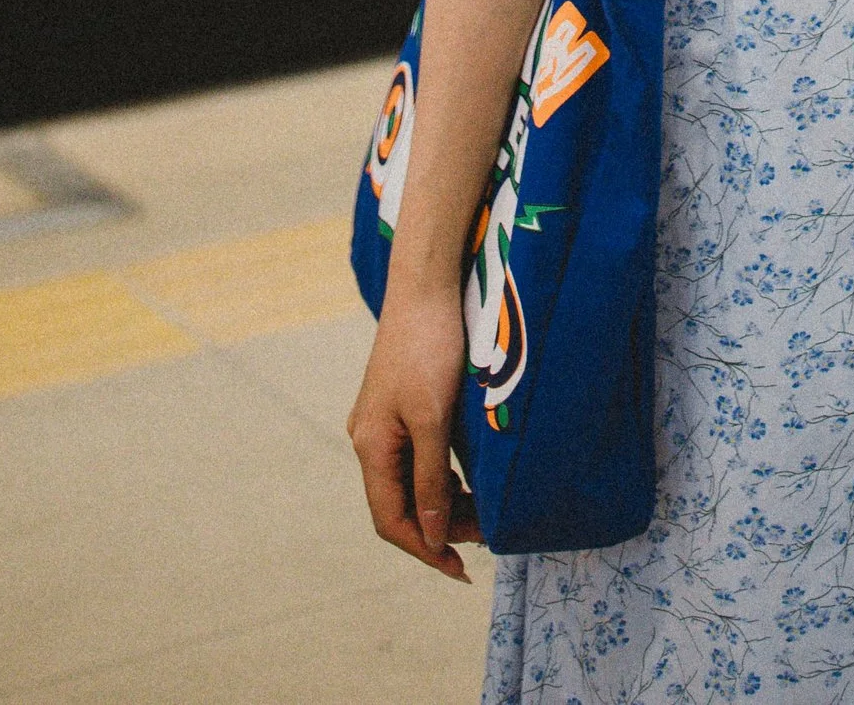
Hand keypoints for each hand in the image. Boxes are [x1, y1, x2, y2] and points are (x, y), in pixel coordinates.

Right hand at [348, 281, 481, 577]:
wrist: (427, 284)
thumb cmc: (429, 346)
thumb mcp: (433, 419)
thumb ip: (432, 479)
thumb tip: (432, 536)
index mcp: (371, 445)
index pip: (391, 520)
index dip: (424, 549)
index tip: (460, 569)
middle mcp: (369, 438)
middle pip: (399, 503)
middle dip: (439, 528)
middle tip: (484, 538)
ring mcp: (382, 421)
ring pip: (410, 481)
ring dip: (442, 503)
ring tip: (482, 514)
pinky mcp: (400, 405)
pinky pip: (417, 458)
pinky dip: (441, 476)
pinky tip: (469, 480)